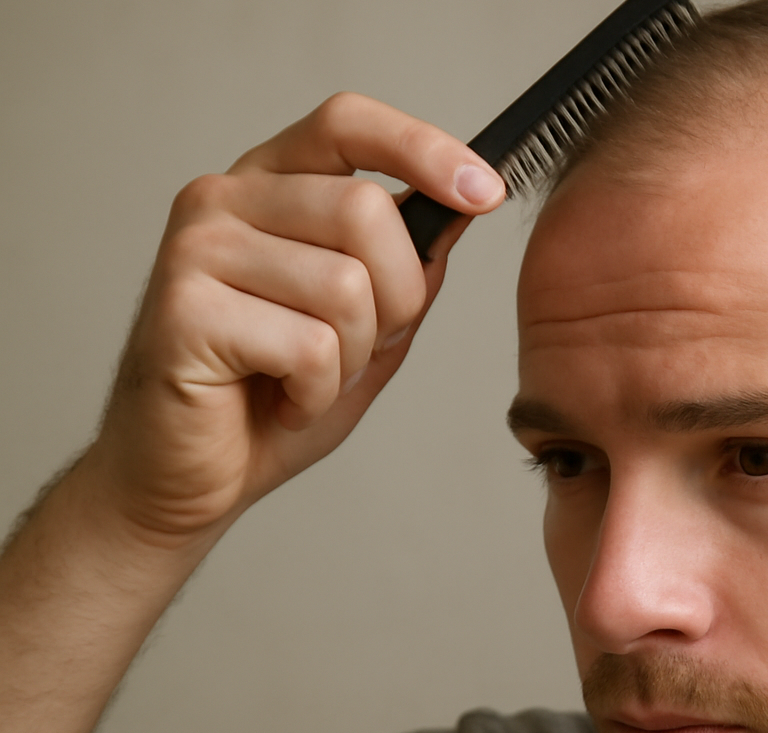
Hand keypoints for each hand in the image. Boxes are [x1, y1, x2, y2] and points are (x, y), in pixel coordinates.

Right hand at [84, 92, 503, 542]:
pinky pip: (310, 346)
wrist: (190, 476)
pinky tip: (282, 403)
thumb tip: (464, 204)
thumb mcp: (370, 324)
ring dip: (353, 356)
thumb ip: (410, 264)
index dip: (423, 149)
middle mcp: (224, 200)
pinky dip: (317, 393)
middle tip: (361, 348)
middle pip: (364, 210)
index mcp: (269, 185)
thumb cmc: (271, 398)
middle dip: (397, 299)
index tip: (486, 191)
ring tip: (307, 380)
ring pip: (345, 284)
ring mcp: (195, 250)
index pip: (347, 124)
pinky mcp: (184, 311)